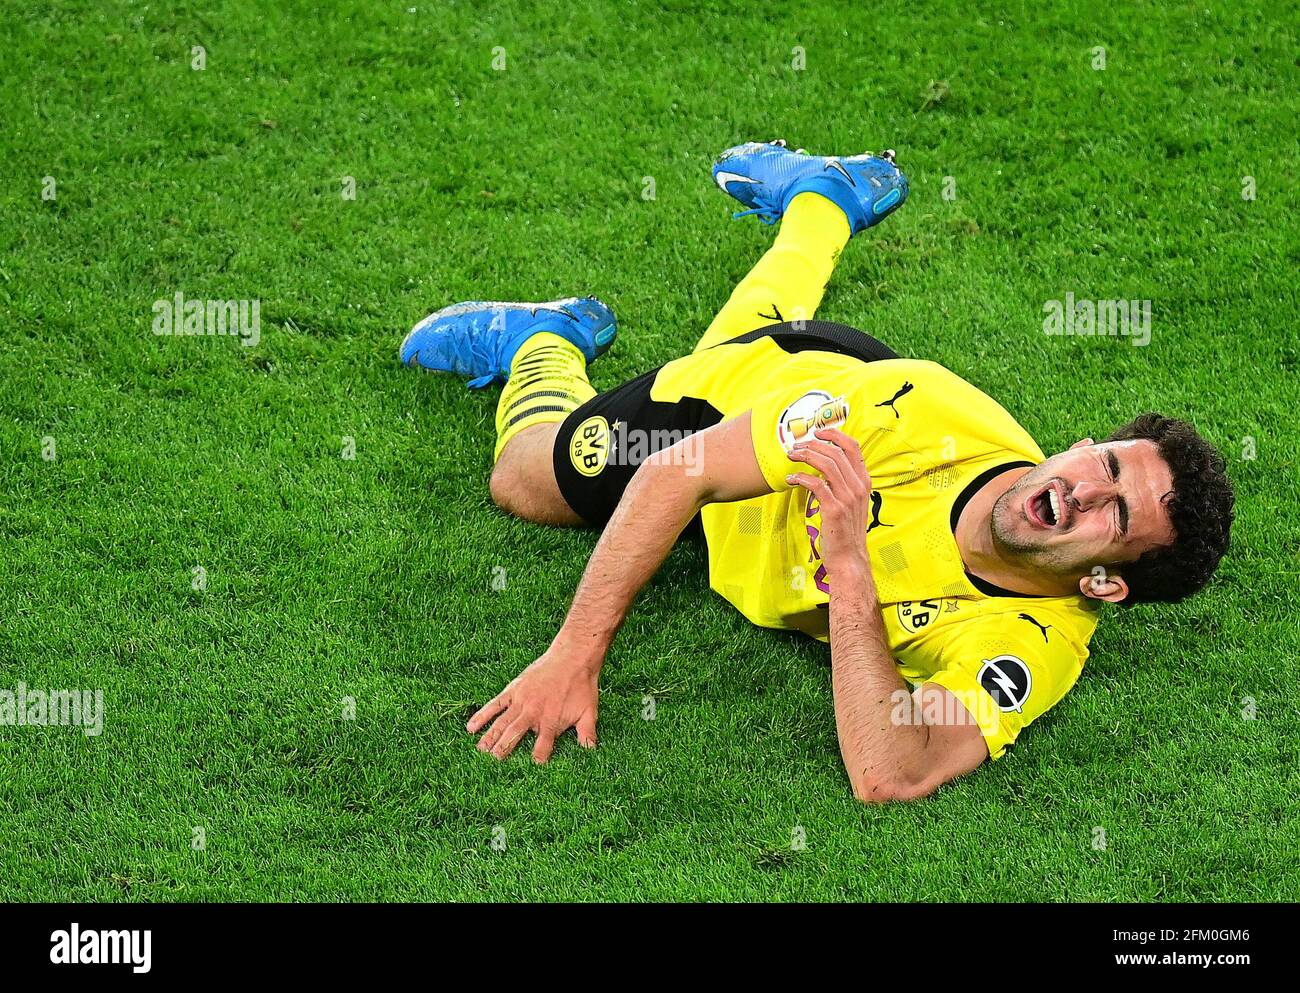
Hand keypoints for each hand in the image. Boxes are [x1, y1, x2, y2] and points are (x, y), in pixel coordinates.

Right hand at [466, 647, 599, 762]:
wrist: (573, 657)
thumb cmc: (582, 685)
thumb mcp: (589, 712)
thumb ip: (587, 733)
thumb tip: (591, 752)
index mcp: (551, 721)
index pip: (542, 747)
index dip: (537, 759)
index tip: (529, 771)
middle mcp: (533, 713)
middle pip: (514, 735)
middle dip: (503, 750)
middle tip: (492, 765)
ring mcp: (521, 700)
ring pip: (502, 722)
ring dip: (490, 737)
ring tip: (479, 752)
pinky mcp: (513, 689)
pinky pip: (494, 704)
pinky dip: (482, 715)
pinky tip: (471, 727)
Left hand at [786, 427, 873, 576]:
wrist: (849, 558)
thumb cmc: (845, 530)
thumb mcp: (851, 502)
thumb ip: (843, 483)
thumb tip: (825, 465)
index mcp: (864, 481)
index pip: (853, 447)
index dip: (835, 435)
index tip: (817, 432)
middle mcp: (859, 487)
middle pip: (836, 452)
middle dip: (813, 444)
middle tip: (795, 446)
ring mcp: (848, 498)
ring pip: (826, 464)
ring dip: (805, 456)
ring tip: (791, 456)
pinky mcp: (834, 509)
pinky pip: (816, 484)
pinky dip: (801, 477)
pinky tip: (791, 478)